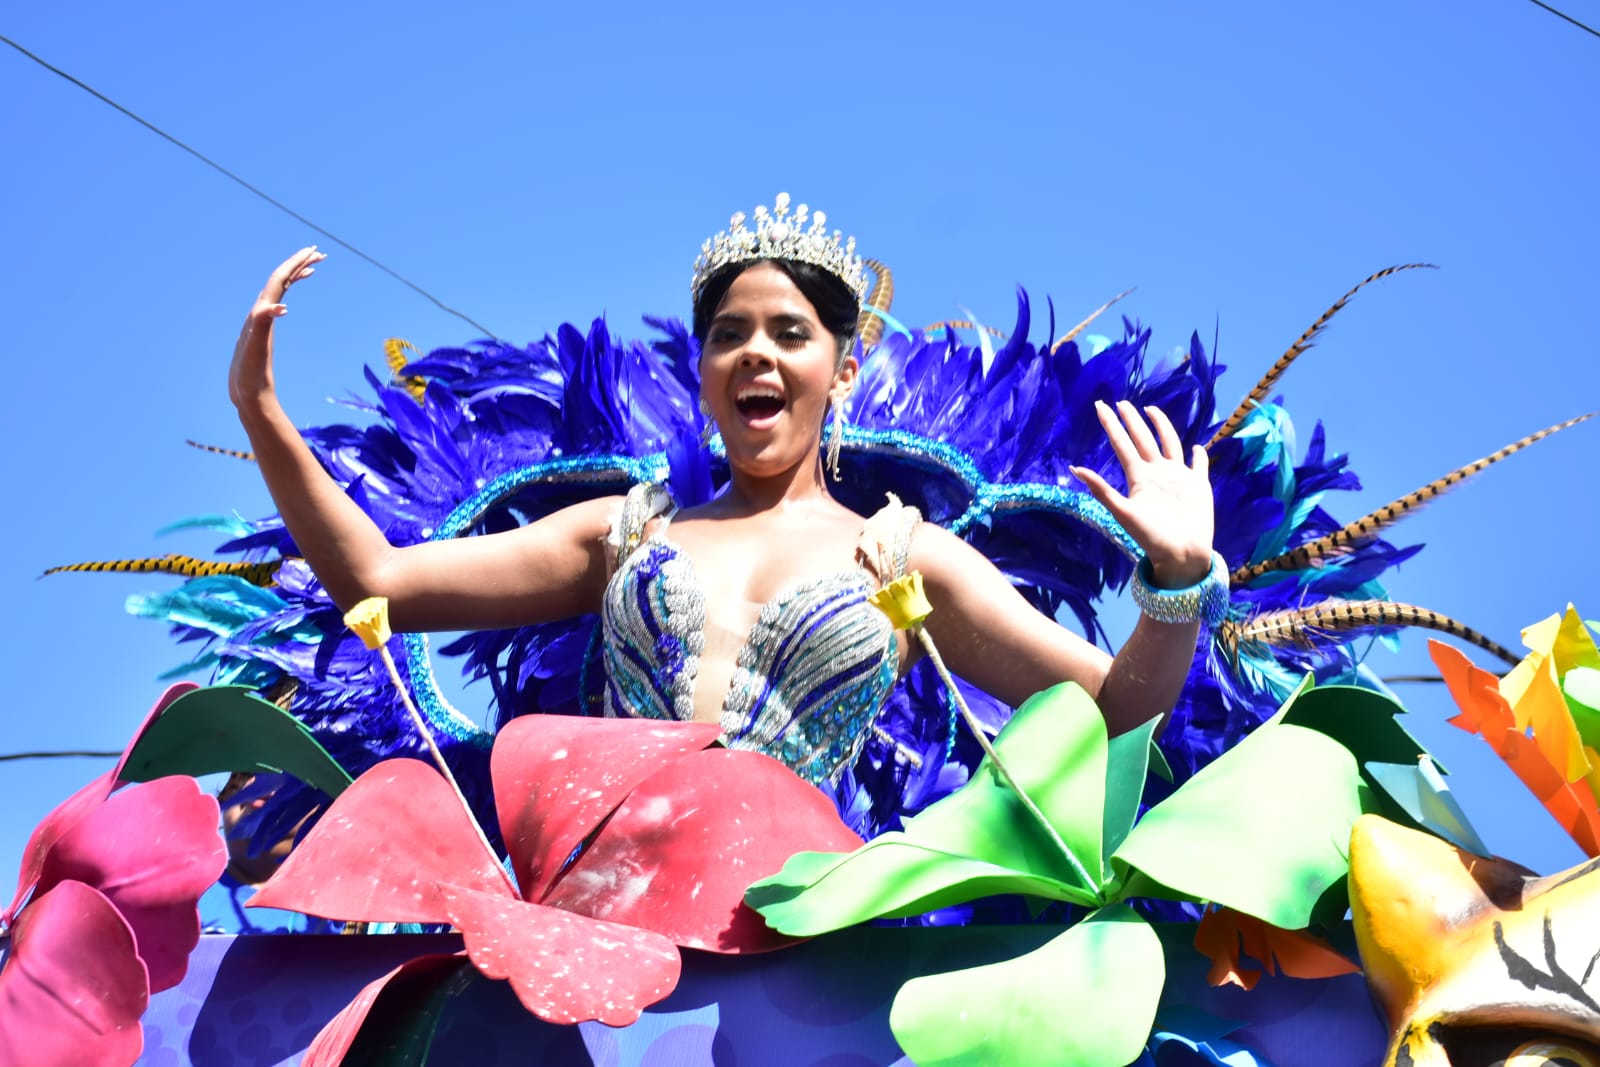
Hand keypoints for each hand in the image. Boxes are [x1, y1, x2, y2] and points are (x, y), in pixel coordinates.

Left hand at [229, 247, 324, 410]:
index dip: (295, 263)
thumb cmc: (250, 374)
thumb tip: (279, 305)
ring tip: (314, 267)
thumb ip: (263, 324)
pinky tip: (292, 301)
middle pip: (280, 280)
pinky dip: (288, 297)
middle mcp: (260, 313)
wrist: (244, 393)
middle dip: (298, 264)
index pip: (279, 279)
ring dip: (295, 276)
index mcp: (260, 312)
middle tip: (320, 253)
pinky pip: (278, 305)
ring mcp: (261, 321)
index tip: (312, 251)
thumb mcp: (257, 349)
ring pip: (279, 291)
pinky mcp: (263, 332)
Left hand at [1071, 400, 1214, 587]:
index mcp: (1139, 477)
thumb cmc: (1151, 537)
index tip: (1100, 405)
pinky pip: (1199, 465)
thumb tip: (1074, 468)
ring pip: (1169, 443)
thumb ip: (1101, 490)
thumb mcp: (1123, 512)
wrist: (1181, 555)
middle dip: (1132, 420)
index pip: (1122, 444)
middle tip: (1122, 402)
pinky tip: (1196, 446)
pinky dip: (1198, 455)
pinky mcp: (1199, 485)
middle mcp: (1157, 472)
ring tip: (1151, 410)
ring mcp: (1178, 477)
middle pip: (1143, 439)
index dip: (1111, 425)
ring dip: (1161, 427)